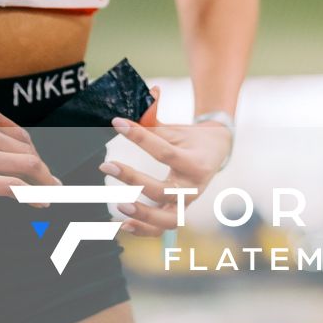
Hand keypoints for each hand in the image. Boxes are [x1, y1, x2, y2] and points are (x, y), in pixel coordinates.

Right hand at [0, 102, 61, 205]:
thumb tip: (12, 149)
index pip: (20, 134)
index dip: (34, 152)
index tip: (38, 164)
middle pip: (28, 150)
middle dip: (42, 168)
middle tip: (51, 181)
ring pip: (28, 165)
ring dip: (45, 180)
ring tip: (52, 192)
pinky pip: (15, 187)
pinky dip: (34, 195)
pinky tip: (42, 203)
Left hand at [99, 95, 232, 236]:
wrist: (216, 153)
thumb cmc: (191, 139)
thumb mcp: (176, 128)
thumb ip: (155, 118)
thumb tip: (146, 92)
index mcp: (195, 162)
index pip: (164, 151)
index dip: (140, 136)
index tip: (117, 123)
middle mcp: (194, 187)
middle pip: (164, 190)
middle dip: (133, 179)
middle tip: (107, 165)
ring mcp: (186, 204)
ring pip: (167, 220)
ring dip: (142, 215)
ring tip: (118, 205)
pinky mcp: (178, 213)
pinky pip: (160, 230)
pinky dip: (142, 230)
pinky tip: (121, 224)